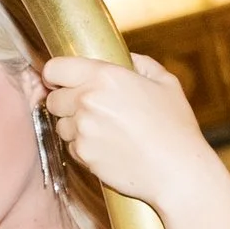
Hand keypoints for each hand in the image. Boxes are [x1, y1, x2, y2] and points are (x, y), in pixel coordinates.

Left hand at [42, 54, 208, 206]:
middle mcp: (87, 100)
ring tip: (103, 130)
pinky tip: (107, 147)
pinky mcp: (82, 154)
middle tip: (88, 108)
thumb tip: (124, 58)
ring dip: (73, 125)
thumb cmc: (175, 127)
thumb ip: (140, 63)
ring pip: (60, 124)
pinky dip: (82, 146)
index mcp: (105, 76)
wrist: (177, 170)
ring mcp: (82, 129)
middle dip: (66, 102)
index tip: (62, 81)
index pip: (54, 69)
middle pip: (52, 98)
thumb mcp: (166, 83)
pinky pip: (70, 146)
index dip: (55, 75)